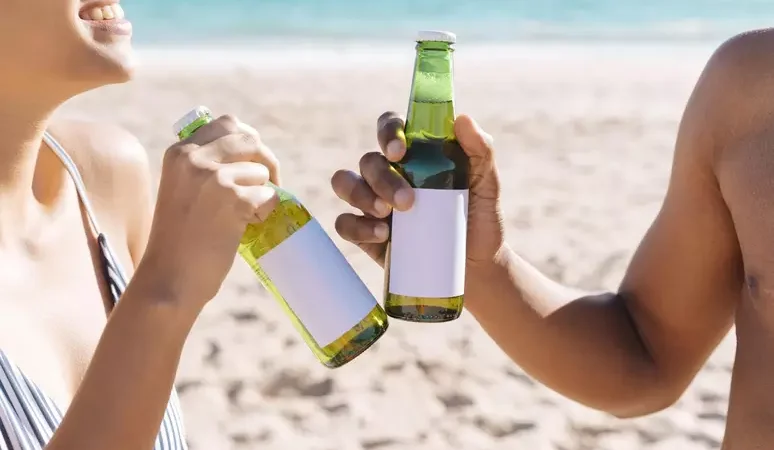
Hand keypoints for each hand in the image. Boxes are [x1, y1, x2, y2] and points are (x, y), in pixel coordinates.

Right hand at [139, 114, 280, 307]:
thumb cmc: (179, 240)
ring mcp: (213, 177)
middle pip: (250, 139)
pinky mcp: (232, 198)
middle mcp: (194, 158)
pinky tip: (245, 227)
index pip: (226, 123)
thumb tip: (250, 149)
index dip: (247, 141)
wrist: (169, 278)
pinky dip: (266, 213)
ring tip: (244, 217)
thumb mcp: (181, 190)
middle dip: (266, 160)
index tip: (253, 162)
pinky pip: (269, 196)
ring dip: (262, 194)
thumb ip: (205, 167)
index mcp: (179, 152)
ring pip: (261, 171)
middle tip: (269, 184)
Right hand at [331, 112, 503, 267]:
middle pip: (369, 160)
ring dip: (361, 195)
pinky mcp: (366, 232)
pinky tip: (381, 235)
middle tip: (406, 201)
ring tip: (387, 215)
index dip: (388, 132)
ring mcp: (373, 202)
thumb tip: (462, 120)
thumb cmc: (479, 218)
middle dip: (383, 178)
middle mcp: (388, 172)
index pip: (390, 127)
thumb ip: (481, 151)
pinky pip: (344, 222)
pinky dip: (356, 226)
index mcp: (414, 154)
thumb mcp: (487, 185)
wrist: (475, 265)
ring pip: (345, 183)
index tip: (400, 152)